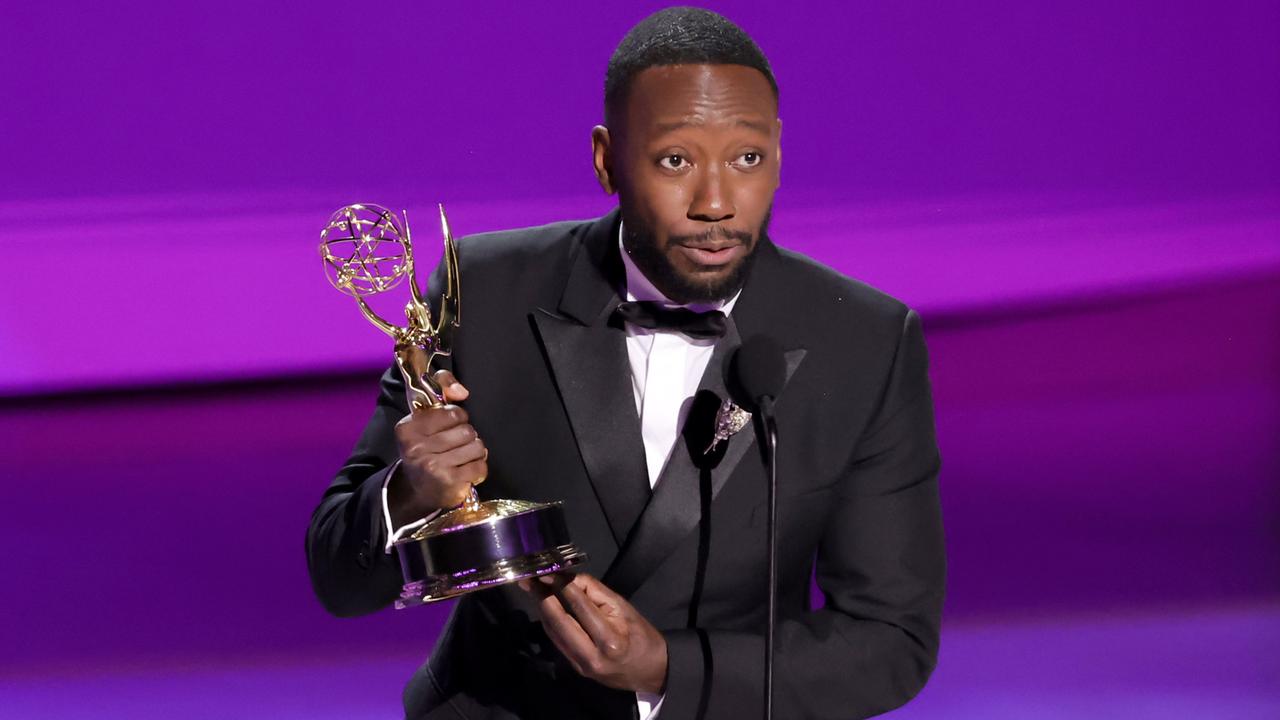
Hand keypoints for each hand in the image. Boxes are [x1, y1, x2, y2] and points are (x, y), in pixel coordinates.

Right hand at [388, 369, 487, 524]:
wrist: (417, 489)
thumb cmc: (426, 446)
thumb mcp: (426, 415)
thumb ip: (442, 386)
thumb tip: (462, 391)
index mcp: (408, 428)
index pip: (453, 413)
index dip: (458, 419)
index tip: (449, 428)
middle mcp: (417, 448)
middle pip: (467, 431)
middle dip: (467, 437)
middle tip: (456, 446)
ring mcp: (432, 467)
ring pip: (477, 447)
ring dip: (475, 453)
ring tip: (462, 458)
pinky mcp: (448, 483)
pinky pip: (480, 467)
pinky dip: (479, 469)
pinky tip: (467, 472)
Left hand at [522, 573, 667, 694]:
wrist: (649, 671)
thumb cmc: (641, 635)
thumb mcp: (624, 608)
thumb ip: (596, 593)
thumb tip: (570, 578)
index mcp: (609, 640)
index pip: (580, 607)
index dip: (562, 587)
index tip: (548, 572)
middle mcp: (591, 655)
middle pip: (560, 622)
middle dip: (543, 598)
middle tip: (529, 580)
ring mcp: (581, 665)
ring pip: (554, 632)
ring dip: (542, 609)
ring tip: (532, 589)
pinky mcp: (575, 668)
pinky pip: (558, 640)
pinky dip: (550, 622)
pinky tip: (544, 607)